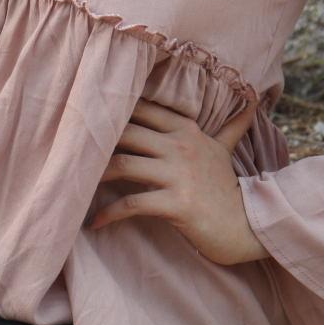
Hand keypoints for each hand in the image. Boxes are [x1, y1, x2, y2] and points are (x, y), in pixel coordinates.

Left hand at [87, 96, 270, 265]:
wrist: (249, 225)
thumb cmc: (228, 187)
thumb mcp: (226, 150)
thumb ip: (230, 125)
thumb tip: (252, 99)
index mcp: (186, 129)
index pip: (141, 109)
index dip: (112, 111)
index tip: (85, 122)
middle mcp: (180, 145)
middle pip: (125, 131)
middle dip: (95, 141)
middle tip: (71, 153)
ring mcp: (179, 173)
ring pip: (123, 163)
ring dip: (94, 175)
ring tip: (76, 186)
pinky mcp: (177, 203)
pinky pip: (132, 203)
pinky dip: (108, 213)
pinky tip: (94, 222)